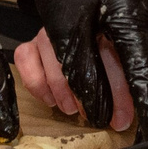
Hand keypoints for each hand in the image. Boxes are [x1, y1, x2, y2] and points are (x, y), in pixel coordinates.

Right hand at [16, 27, 136, 127]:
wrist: (70, 36)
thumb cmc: (98, 54)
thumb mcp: (115, 67)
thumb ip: (121, 90)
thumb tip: (122, 121)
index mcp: (101, 27)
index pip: (111, 57)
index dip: (117, 90)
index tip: (120, 117)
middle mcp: (72, 26)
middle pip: (78, 61)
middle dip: (84, 94)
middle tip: (89, 114)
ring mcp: (48, 34)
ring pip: (52, 62)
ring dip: (61, 90)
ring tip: (71, 109)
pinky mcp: (29, 46)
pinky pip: (25, 61)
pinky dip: (37, 84)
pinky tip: (50, 99)